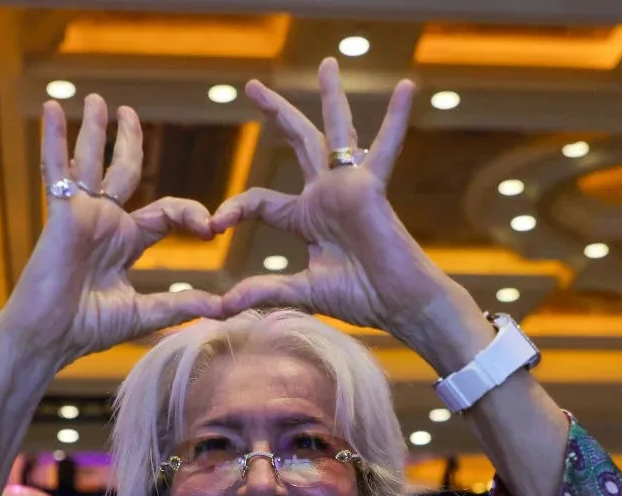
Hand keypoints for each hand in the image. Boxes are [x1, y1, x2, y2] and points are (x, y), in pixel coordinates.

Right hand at [0, 95, 222, 366]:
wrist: (49, 336)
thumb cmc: (86, 328)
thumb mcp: (143, 313)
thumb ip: (180, 306)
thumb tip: (222, 307)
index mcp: (124, 243)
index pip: (163, 213)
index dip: (188, 213)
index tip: (209, 227)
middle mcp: (104, 223)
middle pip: (122, 172)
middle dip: (128, 142)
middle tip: (128, 114)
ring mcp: (81, 215)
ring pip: (91, 163)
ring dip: (94, 131)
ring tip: (97, 100)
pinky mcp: (61, 214)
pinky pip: (56, 170)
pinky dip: (53, 140)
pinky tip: (52, 109)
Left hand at [211, 59, 489, 370]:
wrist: (397, 304)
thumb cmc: (360, 297)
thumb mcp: (301, 292)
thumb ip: (263, 291)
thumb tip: (222, 306)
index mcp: (307, 218)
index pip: (261, 200)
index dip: (235, 208)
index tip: (214, 224)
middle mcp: (326, 195)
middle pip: (298, 143)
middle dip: (275, 113)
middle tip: (251, 86)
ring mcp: (349, 187)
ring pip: (337, 132)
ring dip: (332, 97)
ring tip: (327, 63)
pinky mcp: (371, 188)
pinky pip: (387, 148)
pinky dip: (398, 119)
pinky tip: (408, 87)